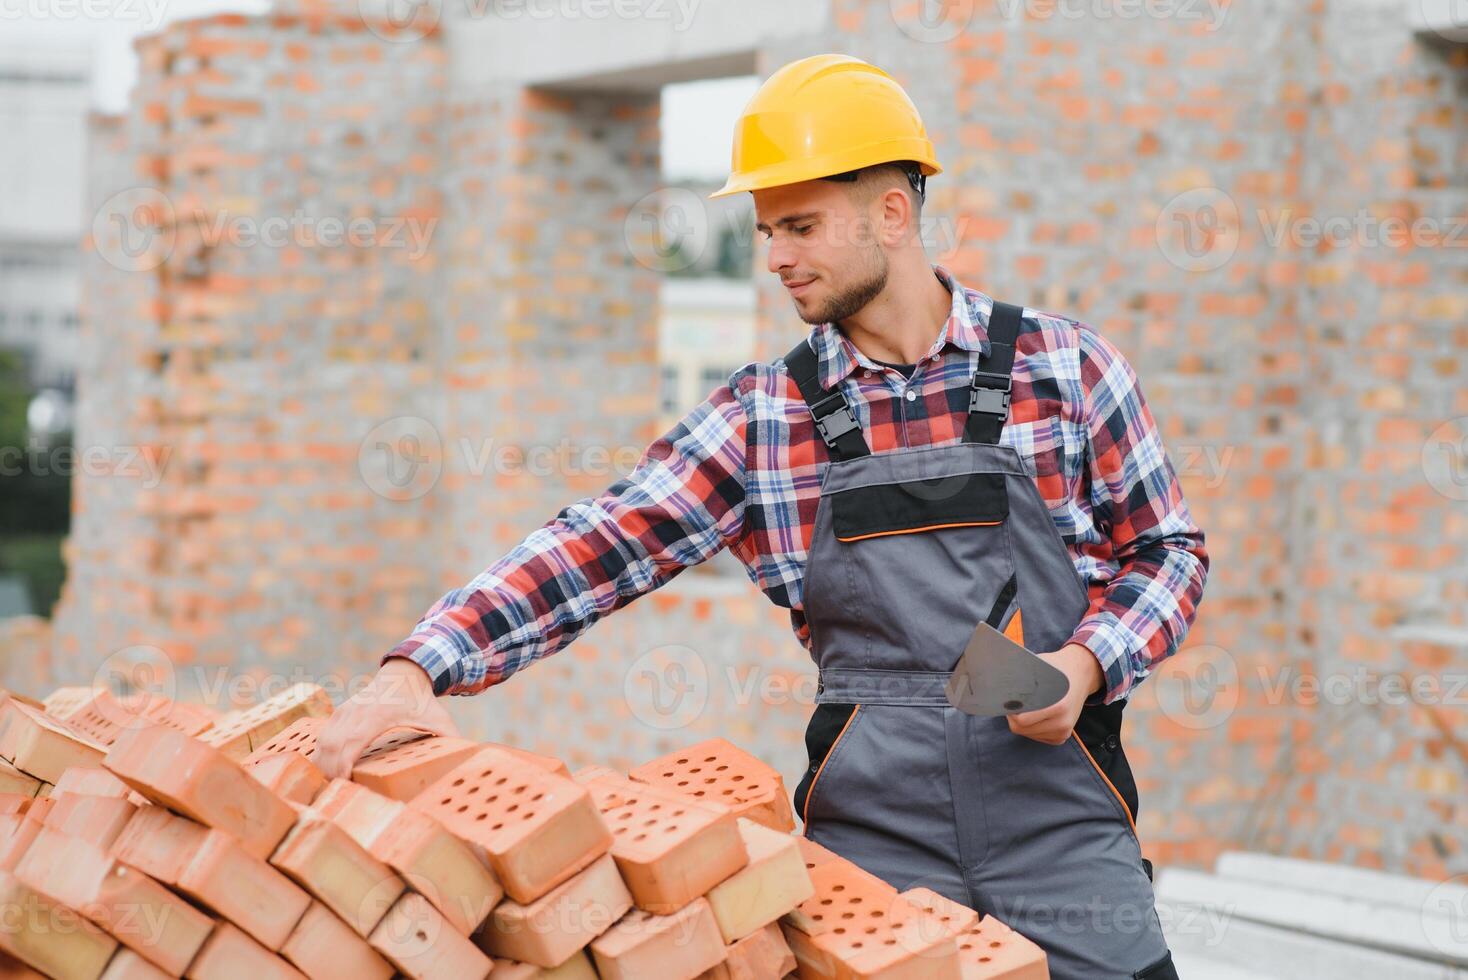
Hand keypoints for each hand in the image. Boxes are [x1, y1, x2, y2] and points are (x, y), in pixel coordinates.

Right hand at [316, 658, 459, 778]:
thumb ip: (450, 737)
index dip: (342, 766)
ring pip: (323, 743)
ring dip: (322, 767)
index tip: (344, 787)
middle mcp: (355, 713)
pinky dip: (321, 757)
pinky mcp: (339, 714)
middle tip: (335, 798)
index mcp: (376, 716)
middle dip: (328, 773)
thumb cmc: (422, 700)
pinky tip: (326, 775)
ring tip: (329, 791)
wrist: (404, 672)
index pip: (351, 743)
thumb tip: (468, 757)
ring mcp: (344, 712)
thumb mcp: (439, 717)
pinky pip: (323, 738)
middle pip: (331, 747)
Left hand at [1007, 643, 1102, 744]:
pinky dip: (1032, 728)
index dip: (1010, 711)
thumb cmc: (1056, 668)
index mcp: (1058, 706)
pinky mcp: (1063, 736)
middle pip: (1021, 729)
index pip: (1021, 720)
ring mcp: (1064, 731)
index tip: (1007, 701)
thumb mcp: (1039, 667)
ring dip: (1022, 723)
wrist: (1082, 673)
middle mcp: (1062, 722)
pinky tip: (1036, 714)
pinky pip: (1038, 737)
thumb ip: (1021, 679)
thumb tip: (995, 683)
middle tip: (1014, 703)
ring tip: (1027, 707)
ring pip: (1028, 734)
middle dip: (1013, 717)